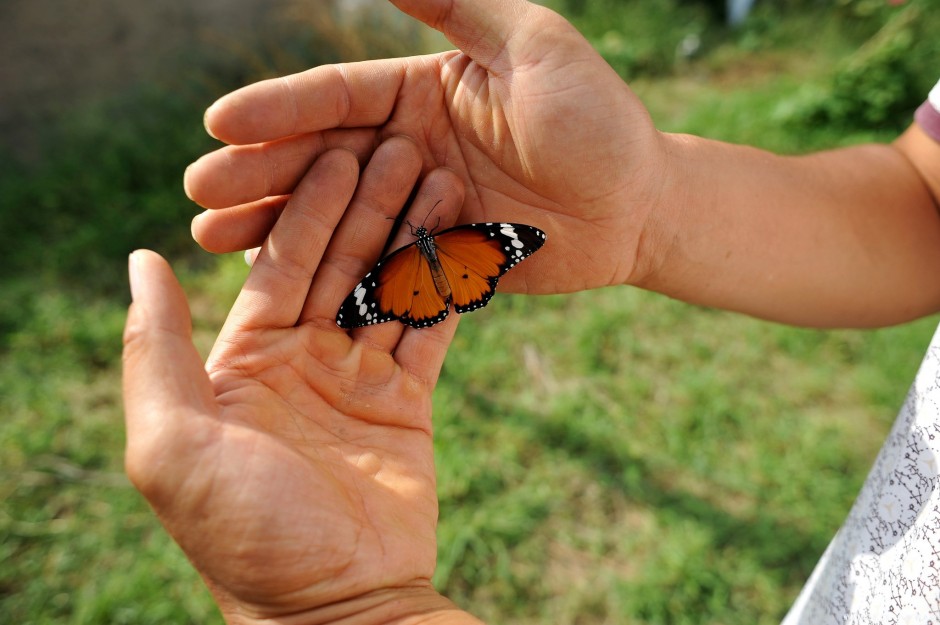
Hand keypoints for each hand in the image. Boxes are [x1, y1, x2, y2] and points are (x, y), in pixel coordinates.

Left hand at [123, 143, 482, 623]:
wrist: (337, 607)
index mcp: (242, 361)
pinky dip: (449, 289)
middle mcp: (299, 360)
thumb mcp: (173, 444)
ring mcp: (356, 379)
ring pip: (389, 289)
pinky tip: (468, 242)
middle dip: (370, 207)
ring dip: (414, 235)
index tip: (341, 154)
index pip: (278, 264)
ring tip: (445, 178)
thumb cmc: (244, 533)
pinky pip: (430, 333)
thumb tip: (141, 258)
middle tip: (405, 148)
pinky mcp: (407, 402)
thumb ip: (156, 350)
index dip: (308, 208)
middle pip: (340, 265)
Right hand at [184, 0, 665, 295]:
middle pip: (317, 160)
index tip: (219, 123)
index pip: (335, 98)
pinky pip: (369, 264)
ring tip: (213, 243)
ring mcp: (414, 208)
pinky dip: (325, 273)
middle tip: (198, 195)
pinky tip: (277, 284)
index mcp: (420, 93)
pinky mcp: (431, 258)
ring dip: (273, 227)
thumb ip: (458, 5)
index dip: (277, 110)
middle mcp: (406, 149)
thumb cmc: (597, 120)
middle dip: (257, 174)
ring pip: (331, 215)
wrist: (641, 205)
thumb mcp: (533, 47)